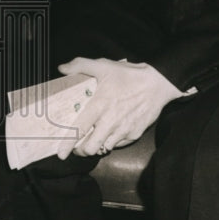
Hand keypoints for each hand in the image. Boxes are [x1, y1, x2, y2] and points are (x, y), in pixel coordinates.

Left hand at [56, 58, 184, 159]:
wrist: (158, 84)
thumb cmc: (129, 75)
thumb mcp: (103, 65)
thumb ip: (80, 65)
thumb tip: (62, 69)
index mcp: (99, 106)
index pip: (79, 129)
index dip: (67, 144)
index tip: (60, 154)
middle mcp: (110, 122)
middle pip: (90, 148)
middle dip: (80, 150)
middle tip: (77, 145)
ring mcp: (123, 130)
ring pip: (103, 149)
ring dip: (95, 147)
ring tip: (91, 140)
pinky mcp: (134, 134)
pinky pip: (118, 145)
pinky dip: (111, 143)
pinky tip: (109, 134)